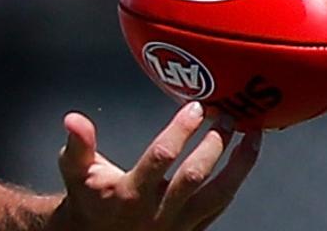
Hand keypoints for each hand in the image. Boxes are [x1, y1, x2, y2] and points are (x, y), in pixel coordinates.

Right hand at [52, 102, 261, 230]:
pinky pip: (219, 207)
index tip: (196, 107)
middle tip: (228, 116)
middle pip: (195, 176)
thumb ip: (78, 143)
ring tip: (252, 137)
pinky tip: (243, 161)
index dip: (181, 130)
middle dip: (216, 144)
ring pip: (217, 195)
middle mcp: (157, 212)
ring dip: (239, 165)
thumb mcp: (74, 169)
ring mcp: (178, 225)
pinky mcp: (190, 230)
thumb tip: (74, 119)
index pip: (161, 157)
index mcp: (130, 193)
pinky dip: (235, 183)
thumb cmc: (87, 197)